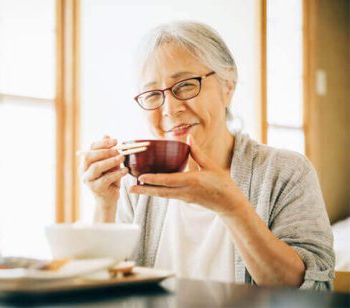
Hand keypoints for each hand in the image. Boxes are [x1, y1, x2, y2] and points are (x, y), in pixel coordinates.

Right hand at [80, 135, 128, 209]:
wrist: (109, 199)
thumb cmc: (110, 179)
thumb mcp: (110, 163)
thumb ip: (108, 151)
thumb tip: (106, 134)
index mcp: (86, 162)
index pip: (90, 148)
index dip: (102, 142)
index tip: (116, 140)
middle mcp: (83, 170)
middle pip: (89, 156)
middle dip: (105, 151)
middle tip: (118, 150)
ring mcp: (88, 180)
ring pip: (96, 167)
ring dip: (110, 161)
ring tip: (122, 158)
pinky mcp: (96, 189)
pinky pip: (106, 179)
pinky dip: (117, 173)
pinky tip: (125, 170)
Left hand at [129, 135, 245, 214]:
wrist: (230, 205)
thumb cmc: (223, 184)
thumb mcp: (211, 166)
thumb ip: (197, 153)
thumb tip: (188, 137)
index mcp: (192, 181)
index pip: (169, 181)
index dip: (154, 179)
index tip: (141, 177)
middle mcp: (185, 191)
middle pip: (160, 192)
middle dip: (144, 190)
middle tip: (129, 188)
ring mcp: (184, 198)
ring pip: (162, 195)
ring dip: (148, 192)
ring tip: (134, 188)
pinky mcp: (185, 200)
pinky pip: (168, 195)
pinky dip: (157, 191)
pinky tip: (150, 188)